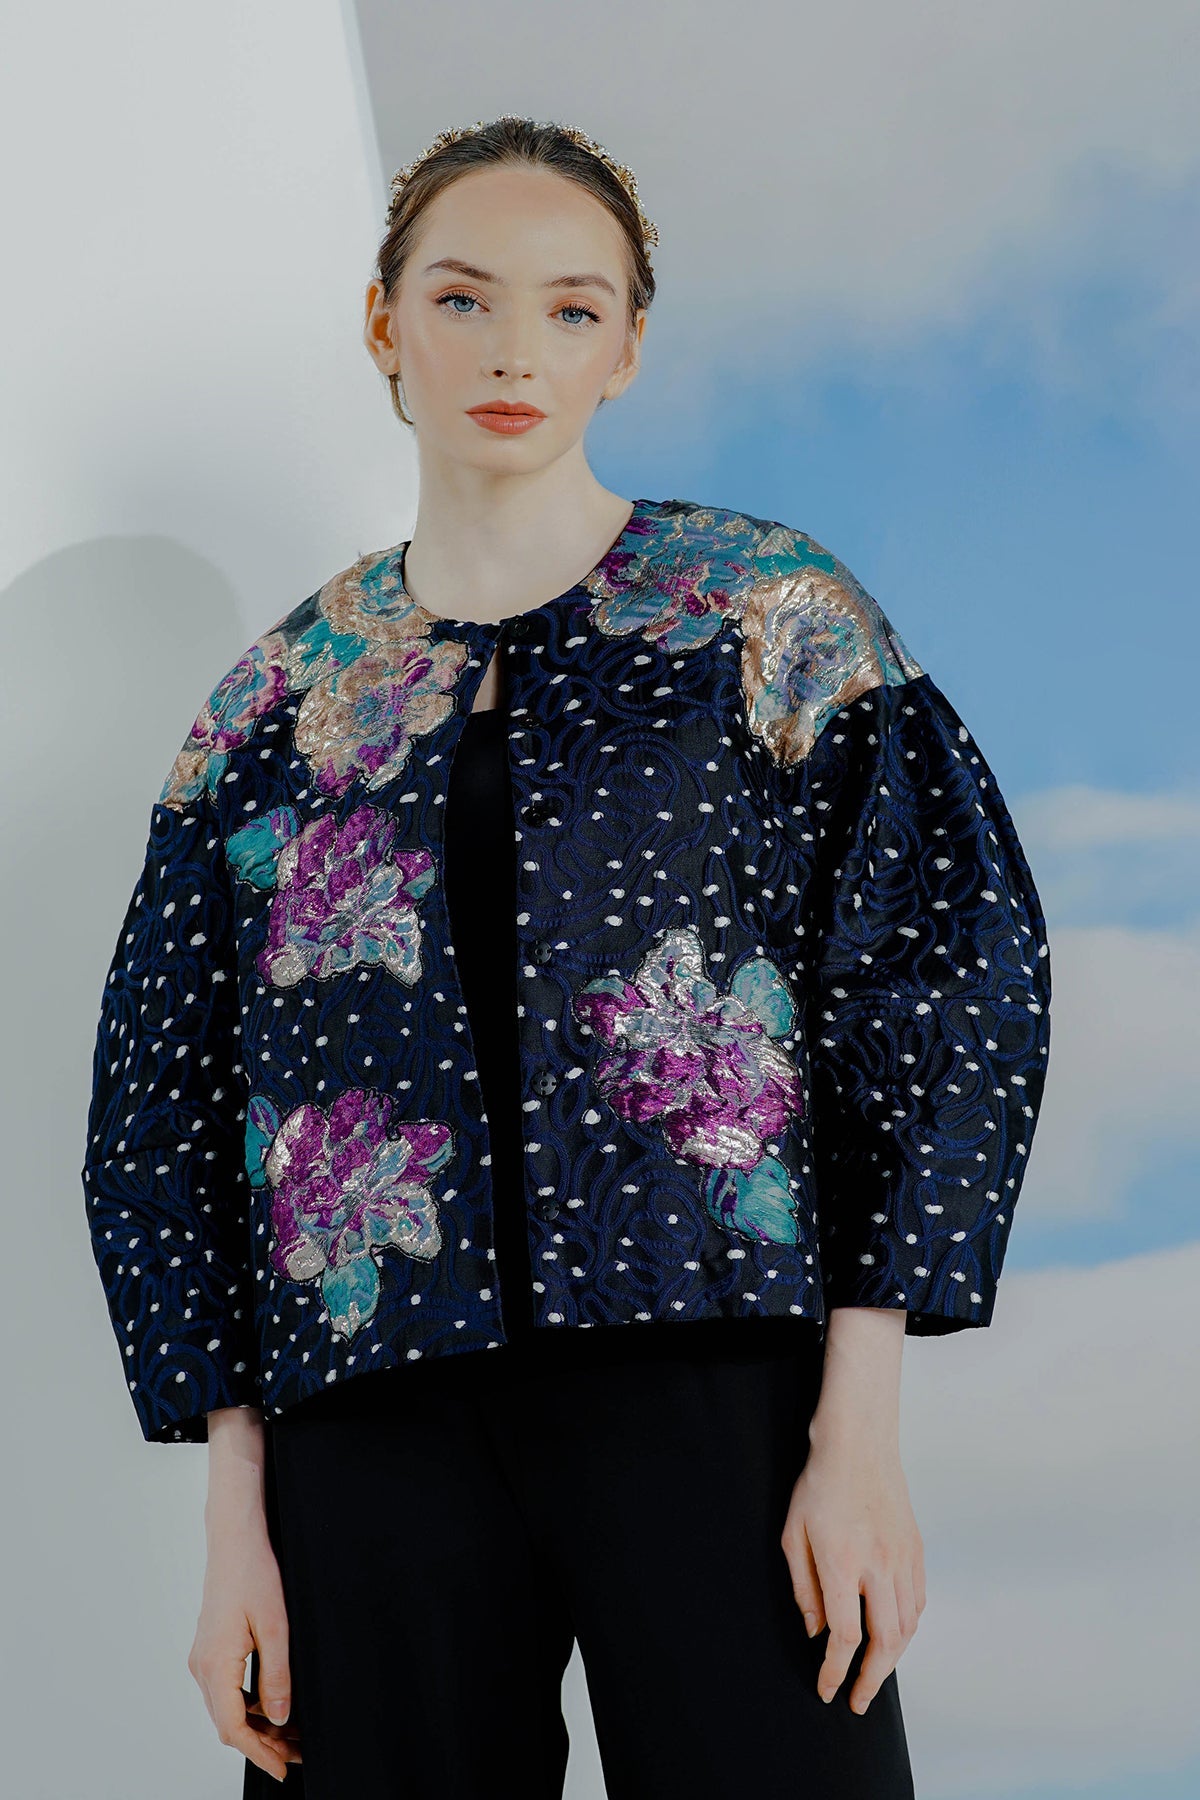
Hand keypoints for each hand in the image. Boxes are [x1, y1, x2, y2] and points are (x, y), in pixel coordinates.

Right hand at [188, 1519, 302, 1782]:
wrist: (234, 1541)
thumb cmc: (254, 1574)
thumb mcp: (276, 1627)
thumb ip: (277, 1676)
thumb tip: (281, 1720)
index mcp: (215, 1665)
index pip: (233, 1727)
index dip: (259, 1753)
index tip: (282, 1769)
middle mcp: (202, 1667)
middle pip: (228, 1723)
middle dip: (262, 1744)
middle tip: (297, 1754)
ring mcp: (203, 1658)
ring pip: (227, 1709)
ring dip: (257, 1726)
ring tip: (292, 1735)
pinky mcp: (210, 1650)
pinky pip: (226, 1690)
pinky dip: (249, 1705)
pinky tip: (274, 1706)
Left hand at [780, 1428, 925, 1713]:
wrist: (859, 1444)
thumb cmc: (820, 1484)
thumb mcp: (794, 1534)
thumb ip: (804, 1588)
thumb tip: (817, 1631)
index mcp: (843, 1564)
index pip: (846, 1637)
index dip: (836, 1671)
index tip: (828, 1689)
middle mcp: (879, 1566)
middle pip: (885, 1643)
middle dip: (871, 1680)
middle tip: (859, 1701)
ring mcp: (903, 1558)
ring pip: (907, 1627)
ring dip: (891, 1659)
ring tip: (874, 1674)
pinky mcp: (916, 1550)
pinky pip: (918, 1602)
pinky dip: (908, 1629)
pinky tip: (893, 1637)